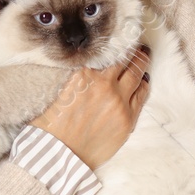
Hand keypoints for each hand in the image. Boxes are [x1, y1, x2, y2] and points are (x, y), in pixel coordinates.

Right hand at [27, 44, 150, 169]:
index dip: (110, 44)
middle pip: (124, 60)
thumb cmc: (50, 127)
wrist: (59, 156)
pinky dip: (143, 85)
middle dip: (131, 50)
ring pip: (136, 75)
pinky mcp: (127, 119)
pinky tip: (144, 80)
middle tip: (136, 44)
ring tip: (144, 55)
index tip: (116, 38)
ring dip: (141, 63)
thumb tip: (80, 64)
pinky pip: (141, 96)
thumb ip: (69, 75)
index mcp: (82, 74)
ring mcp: (118, 102)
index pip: (102, 52)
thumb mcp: (53, 92)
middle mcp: (103, 84)